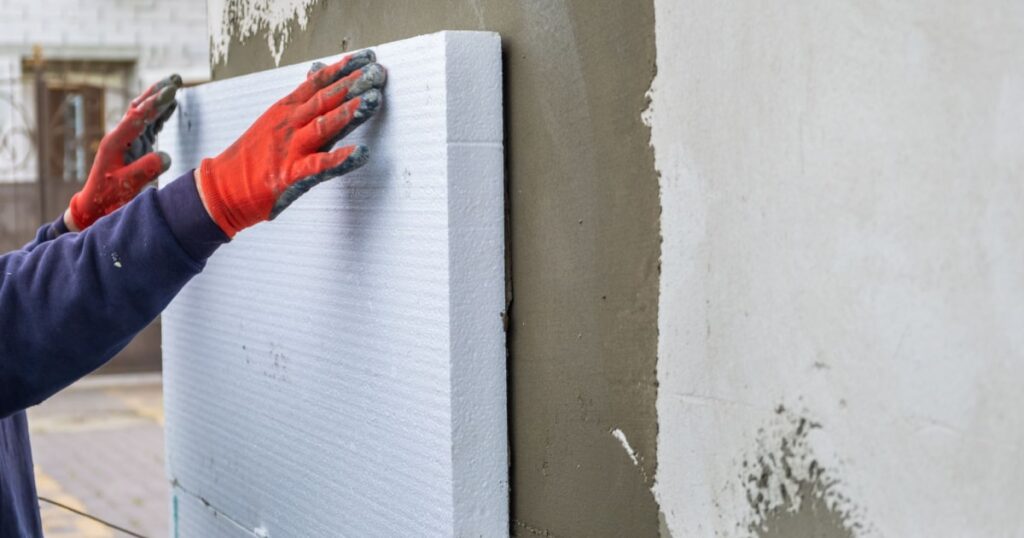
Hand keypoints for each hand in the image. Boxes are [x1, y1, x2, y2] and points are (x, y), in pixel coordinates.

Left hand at [65, 75, 181, 230]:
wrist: (96, 205)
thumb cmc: (108, 197)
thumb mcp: (126, 186)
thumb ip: (145, 170)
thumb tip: (166, 156)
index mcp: (115, 142)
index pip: (137, 117)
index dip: (155, 104)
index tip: (172, 91)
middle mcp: (121, 136)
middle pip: (139, 107)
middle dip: (157, 92)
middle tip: (176, 78)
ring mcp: (128, 140)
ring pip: (145, 113)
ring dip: (159, 98)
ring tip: (176, 84)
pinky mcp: (136, 146)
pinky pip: (150, 125)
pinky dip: (161, 113)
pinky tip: (172, 106)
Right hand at [195, 49, 385, 237]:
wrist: (222, 188)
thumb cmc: (254, 155)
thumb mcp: (275, 119)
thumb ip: (301, 99)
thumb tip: (318, 71)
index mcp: (286, 110)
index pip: (317, 82)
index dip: (343, 69)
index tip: (367, 57)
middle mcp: (288, 125)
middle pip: (324, 100)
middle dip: (352, 85)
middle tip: (377, 73)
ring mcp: (290, 149)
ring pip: (322, 126)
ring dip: (348, 113)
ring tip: (372, 101)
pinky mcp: (290, 175)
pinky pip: (319, 166)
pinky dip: (340, 159)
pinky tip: (360, 153)